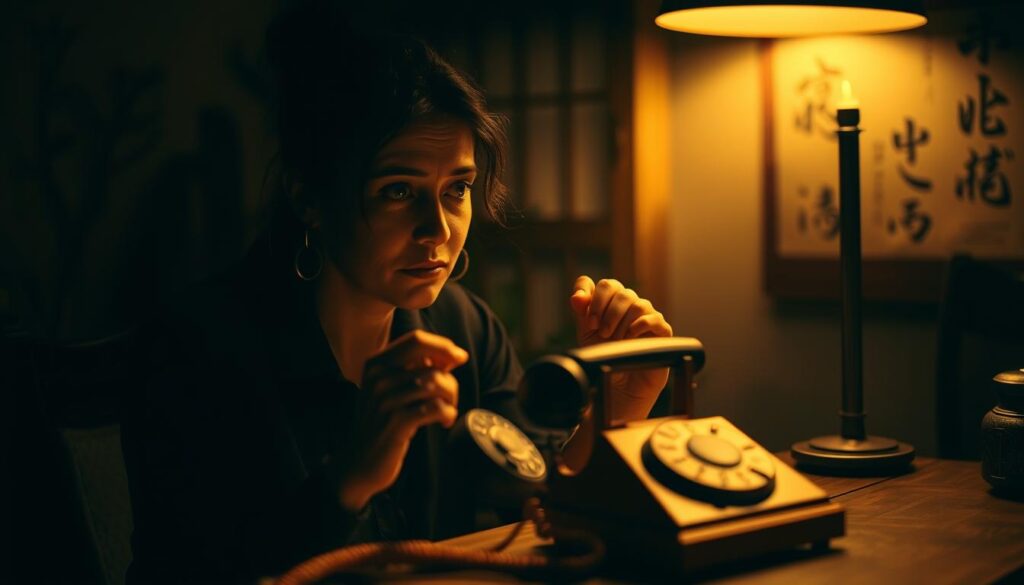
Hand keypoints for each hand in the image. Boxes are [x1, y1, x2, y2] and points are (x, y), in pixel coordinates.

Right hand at [331, 329, 466, 511]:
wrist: (361, 461)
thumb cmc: (384, 422)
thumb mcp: (392, 389)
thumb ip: (417, 368)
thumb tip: (456, 355)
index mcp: (376, 363)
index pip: (417, 340)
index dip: (443, 346)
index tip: (459, 359)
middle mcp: (378, 377)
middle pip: (432, 364)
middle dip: (450, 379)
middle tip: (450, 397)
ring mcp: (386, 400)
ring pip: (437, 385)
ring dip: (451, 399)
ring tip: (445, 412)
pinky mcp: (396, 422)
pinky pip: (436, 408)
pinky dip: (447, 414)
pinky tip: (443, 421)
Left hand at [569, 276, 672, 415]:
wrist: (621, 385)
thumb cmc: (606, 356)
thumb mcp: (588, 334)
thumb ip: (582, 313)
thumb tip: (577, 296)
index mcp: (611, 302)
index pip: (604, 285)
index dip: (593, 296)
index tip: (589, 321)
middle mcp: (630, 305)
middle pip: (619, 289)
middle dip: (606, 312)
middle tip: (601, 333)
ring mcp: (647, 316)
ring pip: (636, 303)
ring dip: (621, 322)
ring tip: (615, 340)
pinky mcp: (661, 331)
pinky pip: (654, 318)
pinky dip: (639, 326)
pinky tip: (630, 338)